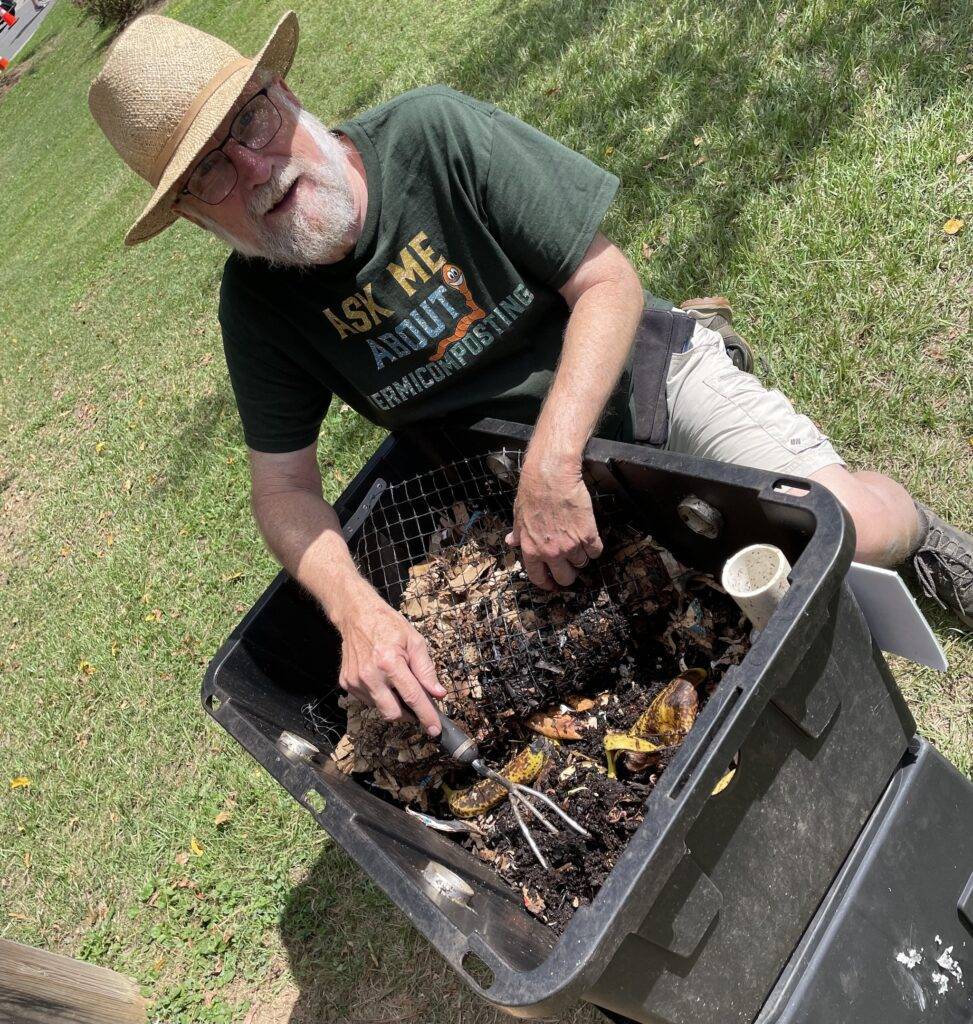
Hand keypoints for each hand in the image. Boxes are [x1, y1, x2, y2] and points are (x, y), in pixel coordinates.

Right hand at [335, 593, 445, 735]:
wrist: (356, 615)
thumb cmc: (388, 626)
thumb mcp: (415, 641)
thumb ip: (426, 670)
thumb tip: (438, 694)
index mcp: (389, 663)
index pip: (412, 697)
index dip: (426, 716)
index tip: (435, 729)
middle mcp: (370, 675)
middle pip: (393, 713)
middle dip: (409, 714)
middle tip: (417, 704)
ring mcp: (355, 681)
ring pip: (380, 709)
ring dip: (393, 702)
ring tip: (395, 681)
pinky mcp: (346, 683)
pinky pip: (368, 701)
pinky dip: (379, 696)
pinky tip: (381, 679)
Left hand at [506, 457, 603, 589]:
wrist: (551, 476)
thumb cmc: (532, 493)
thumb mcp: (518, 516)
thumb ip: (518, 534)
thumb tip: (511, 542)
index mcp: (531, 550)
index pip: (539, 578)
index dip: (547, 583)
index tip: (552, 583)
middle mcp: (551, 553)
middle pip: (565, 578)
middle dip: (569, 573)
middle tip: (571, 563)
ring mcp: (570, 546)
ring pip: (582, 564)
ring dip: (582, 556)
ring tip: (579, 542)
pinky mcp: (588, 535)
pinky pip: (596, 551)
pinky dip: (595, 546)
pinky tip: (590, 536)